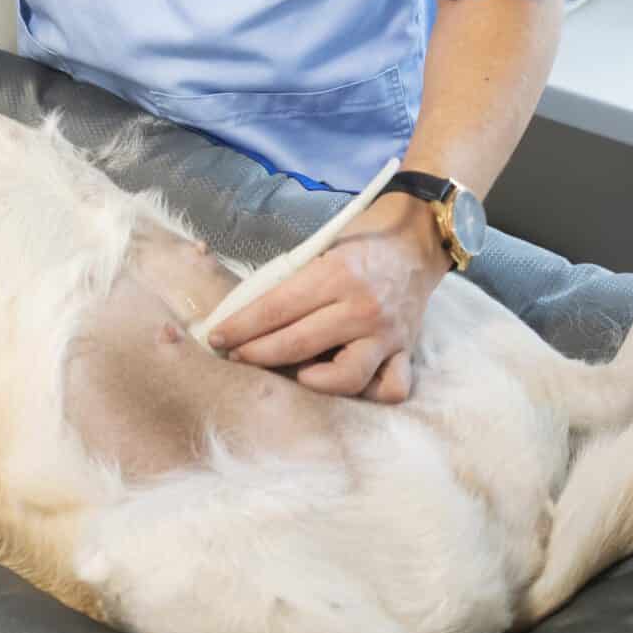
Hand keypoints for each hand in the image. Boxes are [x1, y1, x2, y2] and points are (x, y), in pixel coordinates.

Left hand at [208, 196, 448, 400]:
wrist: (416, 239)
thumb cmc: (360, 240)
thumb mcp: (320, 249)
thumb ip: (291, 282)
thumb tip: (246, 314)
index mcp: (336, 274)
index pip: (277, 308)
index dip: (241, 327)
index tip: (217, 338)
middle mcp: (361, 307)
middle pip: (298, 343)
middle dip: (257, 354)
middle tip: (237, 357)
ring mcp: (386, 334)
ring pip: (344, 376)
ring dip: (310, 380)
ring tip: (293, 372)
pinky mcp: (406, 351)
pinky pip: (390, 389)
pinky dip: (367, 393)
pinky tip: (344, 382)